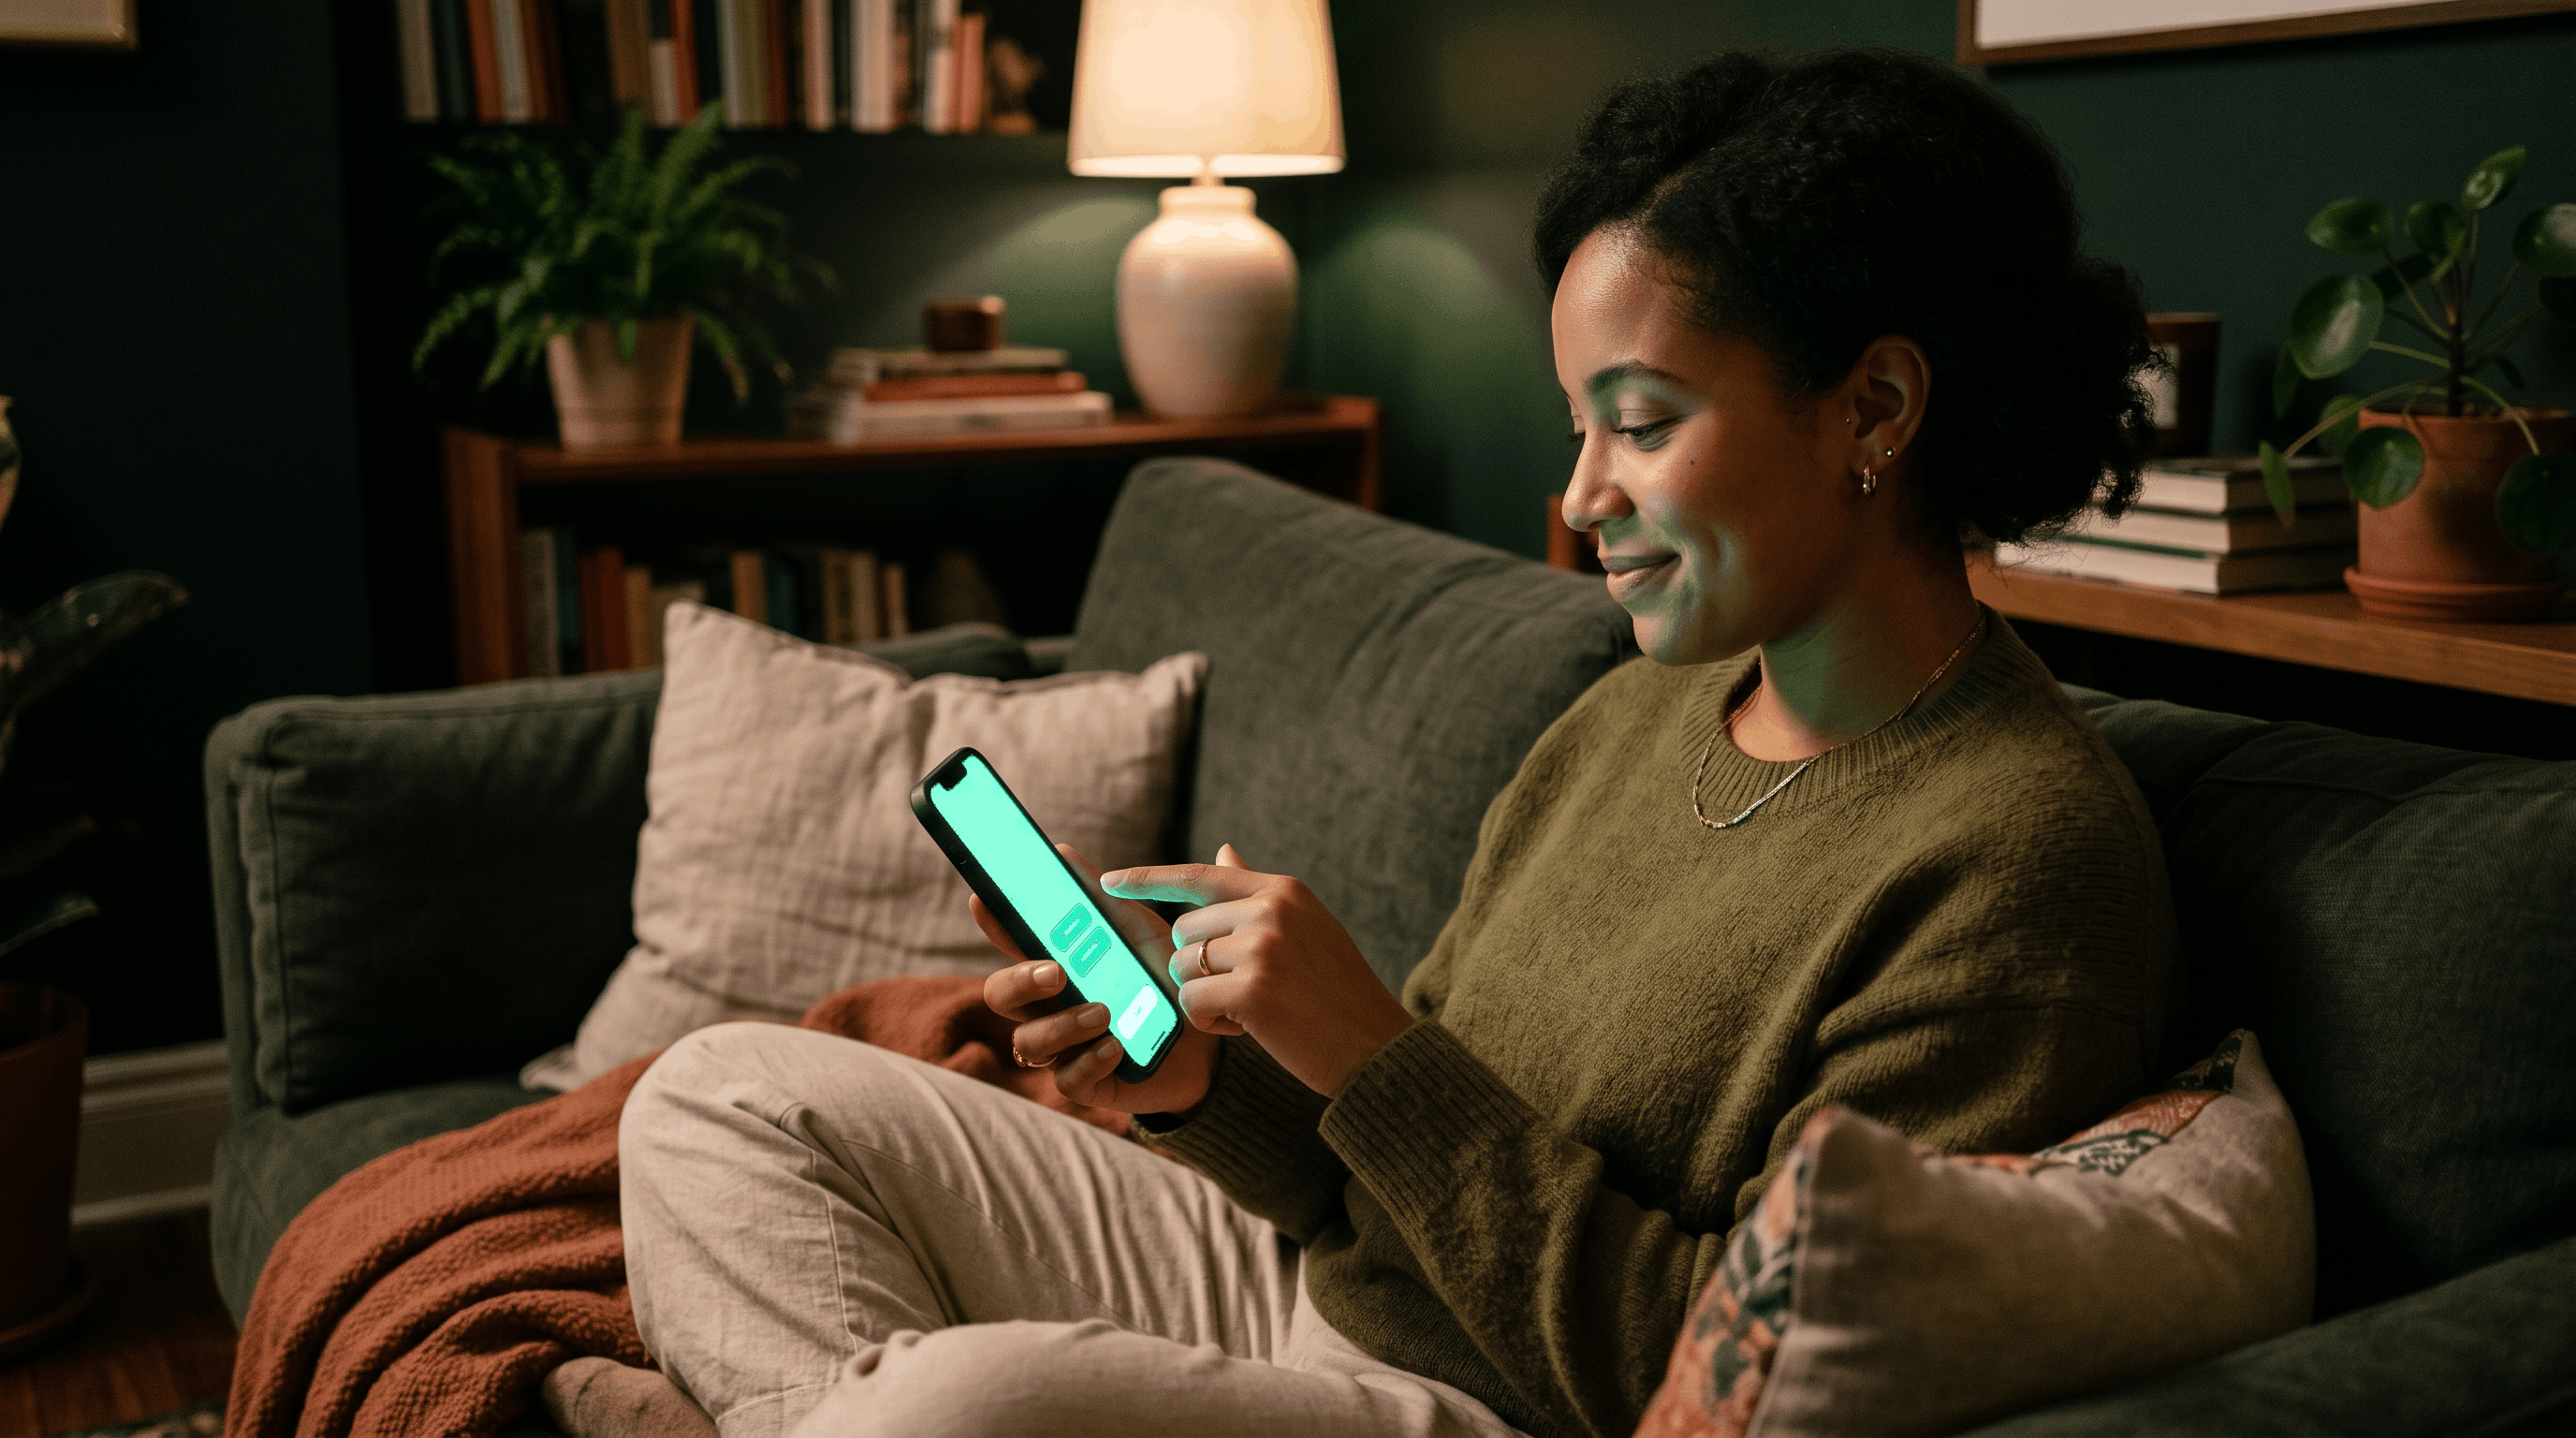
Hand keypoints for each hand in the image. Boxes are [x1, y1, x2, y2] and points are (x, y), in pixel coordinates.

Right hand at [975, 844, 1219, 1117]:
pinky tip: (1117, 1047)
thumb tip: (1063, 852)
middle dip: (1018, 981)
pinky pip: (1066, 1078)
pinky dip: (1089, 1060)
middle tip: (1056, 972)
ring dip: (1061, 1025)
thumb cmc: (1165, 978)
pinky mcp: (1088, 1081)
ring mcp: (1065, 1046)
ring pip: (1027, 1041)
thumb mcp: (1139, 931)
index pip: (1011, 944)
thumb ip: (1102, 897)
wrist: (1210, 1037)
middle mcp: (1051, 1006)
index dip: (992, 924)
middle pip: (1000, 995)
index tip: (982, 900)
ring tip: (1105, 1013)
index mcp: (1058, 963)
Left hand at [1101, 846, 1412, 1097]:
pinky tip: (1250, 1029)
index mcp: (1283, 890)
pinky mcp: (1253, 989)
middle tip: (1249, 992)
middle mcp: (1270, 909)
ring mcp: (1262, 946)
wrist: (1378, 1047)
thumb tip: (1222, 853)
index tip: (1109, 880)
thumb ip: (1256, 895)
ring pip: (1184, 968)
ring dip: (1206, 998)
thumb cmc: (1338, 993)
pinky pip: (1192, 1002)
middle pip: (1185, 932)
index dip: (1148, 878)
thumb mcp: (1306, 929)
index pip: (1199, 874)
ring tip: (1254, 1010)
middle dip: (1201, 968)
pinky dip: (1211, 1024)